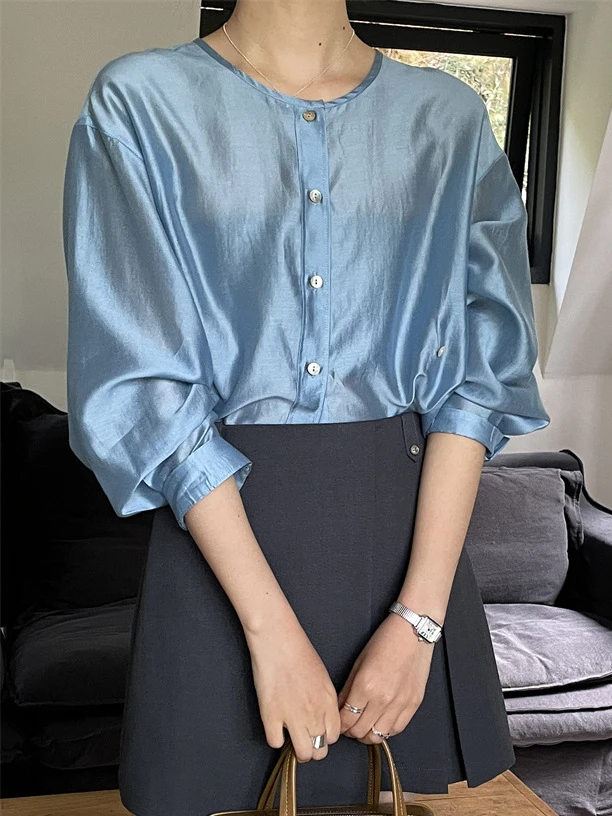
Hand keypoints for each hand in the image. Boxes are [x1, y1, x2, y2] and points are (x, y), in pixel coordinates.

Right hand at [244, 614, 341, 762]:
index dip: (325, 736)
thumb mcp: (322, 676)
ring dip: (298, 749)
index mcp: (328, 702)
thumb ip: (324, 700)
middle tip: (304, 738)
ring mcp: (293, 717)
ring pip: (304, 754)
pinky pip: (275, 743)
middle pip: (321, 751)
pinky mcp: (271, 716)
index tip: (317, 731)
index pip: (333, 736)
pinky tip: (275, 727)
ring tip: (291, 738)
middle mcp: (315, 713)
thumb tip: (321, 715)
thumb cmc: (299, 650)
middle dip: (314, 747)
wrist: (278, 639)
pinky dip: (275, 738)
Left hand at [337, 613, 434, 743]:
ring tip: (363, 726)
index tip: (338, 722)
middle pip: (360, 731)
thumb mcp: (359, 662)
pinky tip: (380, 722)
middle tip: (347, 725)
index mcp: (366, 686)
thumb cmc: (386, 641)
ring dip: (367, 734)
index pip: (347, 720)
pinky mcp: (413, 704)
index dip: (339, 725)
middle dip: (350, 731)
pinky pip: (396, 729)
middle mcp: (383, 699)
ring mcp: (400, 704)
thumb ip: (348, 688)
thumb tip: (340, 706)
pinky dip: (385, 730)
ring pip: (378, 736)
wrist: (412, 632)